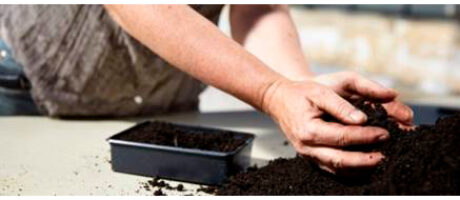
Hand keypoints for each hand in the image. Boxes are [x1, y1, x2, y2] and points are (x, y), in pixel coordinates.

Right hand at [262, 72, 413, 173]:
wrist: (279, 101)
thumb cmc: (301, 94)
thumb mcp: (321, 91)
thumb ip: (341, 105)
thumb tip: (362, 118)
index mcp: (309, 130)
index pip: (342, 137)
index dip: (365, 136)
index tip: (384, 133)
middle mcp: (307, 147)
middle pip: (340, 160)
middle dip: (366, 159)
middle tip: (387, 155)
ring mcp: (308, 155)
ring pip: (337, 169)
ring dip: (360, 168)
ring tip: (380, 162)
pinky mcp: (311, 157)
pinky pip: (332, 169)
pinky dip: (350, 170)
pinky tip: (365, 165)